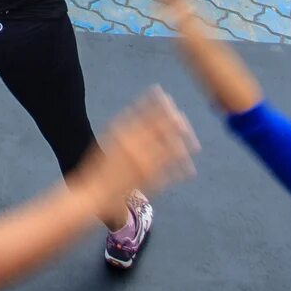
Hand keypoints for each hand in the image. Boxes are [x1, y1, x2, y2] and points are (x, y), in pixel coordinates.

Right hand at [67, 87, 199, 216]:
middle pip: (161, 128)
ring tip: (195, 144)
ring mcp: (145, 163)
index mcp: (123, 134)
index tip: (166, 97)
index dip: (156, 103)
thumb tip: (135, 109)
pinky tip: (190, 170)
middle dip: (174, 121)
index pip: (144, 113)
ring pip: (171, 149)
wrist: (95, 194)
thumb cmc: (97, 167)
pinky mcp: (151, 180)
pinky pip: (171, 173)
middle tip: (182, 117)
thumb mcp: (107, 140)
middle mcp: (136, 146)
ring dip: (184, 145)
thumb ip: (123, 126)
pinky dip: (182, 170)